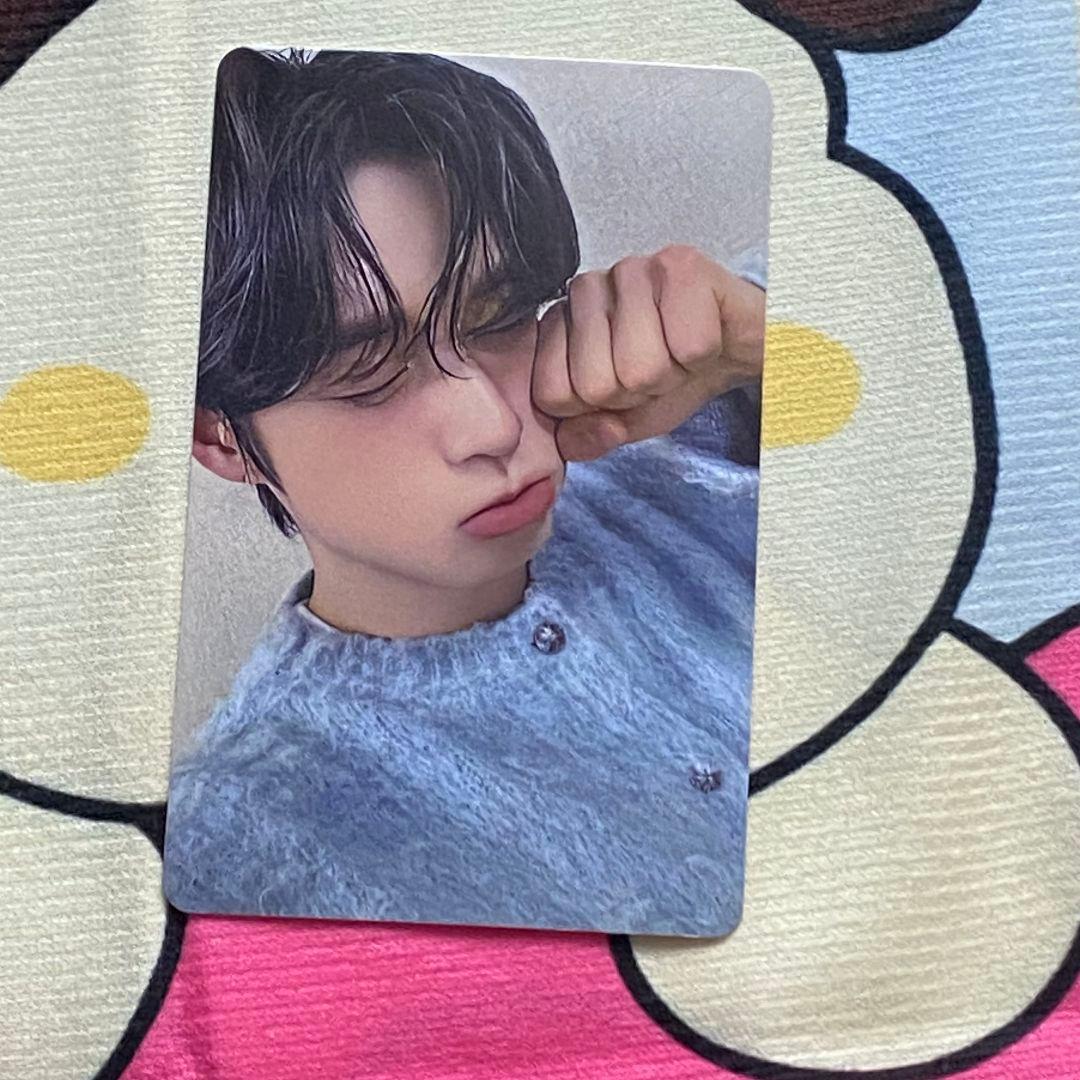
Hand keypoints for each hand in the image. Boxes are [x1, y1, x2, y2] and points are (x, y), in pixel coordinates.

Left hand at [531, 244, 764, 461]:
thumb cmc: (675, 370)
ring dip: (672, 375)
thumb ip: (589, 434)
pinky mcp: (679, 264)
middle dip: (637, 393)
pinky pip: (687, 346)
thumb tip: (569, 443)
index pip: (552, 394)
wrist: (735, 341)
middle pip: (595, 385)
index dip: (597, 409)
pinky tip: (705, 331)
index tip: (624, 387)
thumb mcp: (624, 416)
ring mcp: (629, 270)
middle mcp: (585, 289)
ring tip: (680, 351)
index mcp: (560, 324)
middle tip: (659, 367)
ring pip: (639, 368)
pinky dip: (703, 356)